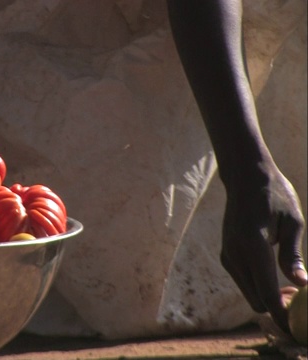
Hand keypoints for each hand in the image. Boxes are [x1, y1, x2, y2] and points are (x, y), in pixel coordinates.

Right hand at [220, 166, 306, 331]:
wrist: (245, 179)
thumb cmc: (275, 195)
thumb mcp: (292, 221)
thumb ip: (293, 255)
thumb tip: (302, 284)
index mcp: (252, 245)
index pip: (267, 291)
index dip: (282, 314)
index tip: (296, 326)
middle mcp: (235, 254)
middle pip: (256, 300)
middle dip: (278, 307)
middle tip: (299, 297)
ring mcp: (228, 255)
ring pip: (249, 293)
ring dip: (268, 298)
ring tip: (292, 285)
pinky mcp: (227, 256)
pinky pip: (244, 282)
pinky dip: (259, 287)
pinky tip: (275, 277)